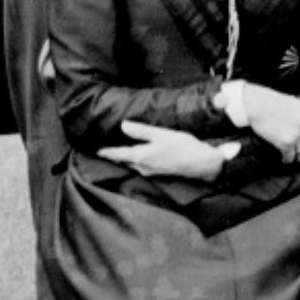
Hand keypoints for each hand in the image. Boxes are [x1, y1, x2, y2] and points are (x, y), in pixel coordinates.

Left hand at [101, 120, 237, 180]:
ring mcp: (150, 172)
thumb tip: (124, 125)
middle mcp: (142, 167)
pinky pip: (141, 166)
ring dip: (126, 158)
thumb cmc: (184, 147)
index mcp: (141, 156)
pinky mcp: (158, 173)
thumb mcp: (162, 135)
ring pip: (133, 164)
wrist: (202, 164)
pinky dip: (136, 160)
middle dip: (115, 155)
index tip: (97, 150)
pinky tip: (140, 154)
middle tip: (106, 149)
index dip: (106, 152)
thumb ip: (142, 131)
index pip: (117, 155)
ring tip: (120, 150)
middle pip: (123, 161)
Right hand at [236, 83, 299, 162]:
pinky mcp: (285, 143)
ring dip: (297, 157)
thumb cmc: (273, 103)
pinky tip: (284, 157)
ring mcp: (297, 135)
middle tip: (299, 151)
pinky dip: (287, 159)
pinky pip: (290, 157)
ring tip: (292, 156)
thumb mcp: (296, 105)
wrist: (257, 104)